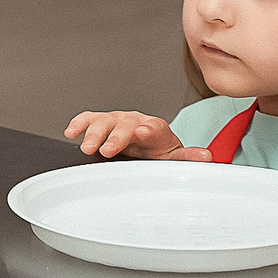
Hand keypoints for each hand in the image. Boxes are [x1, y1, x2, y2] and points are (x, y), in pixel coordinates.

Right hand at [64, 110, 209, 160]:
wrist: (146, 145)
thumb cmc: (158, 151)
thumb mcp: (174, 157)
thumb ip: (187, 158)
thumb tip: (206, 157)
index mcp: (155, 129)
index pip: (153, 126)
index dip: (147, 129)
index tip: (142, 132)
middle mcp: (135, 121)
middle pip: (125, 124)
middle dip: (115, 136)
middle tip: (107, 149)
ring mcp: (117, 121)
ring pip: (105, 121)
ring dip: (94, 132)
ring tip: (86, 146)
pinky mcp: (101, 124)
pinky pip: (89, 120)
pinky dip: (79, 124)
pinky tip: (71, 132)